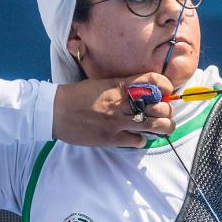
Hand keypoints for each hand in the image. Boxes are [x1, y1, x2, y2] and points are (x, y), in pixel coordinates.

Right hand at [53, 73, 175, 147]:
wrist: (54, 111)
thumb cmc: (79, 96)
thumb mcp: (103, 84)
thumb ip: (125, 87)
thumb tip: (147, 92)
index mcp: (120, 86)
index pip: (154, 80)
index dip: (166, 86)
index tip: (167, 91)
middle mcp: (122, 103)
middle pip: (161, 107)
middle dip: (167, 111)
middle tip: (162, 113)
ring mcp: (118, 122)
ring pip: (155, 126)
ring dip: (162, 127)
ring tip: (160, 126)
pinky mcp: (112, 138)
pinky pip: (138, 140)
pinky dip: (141, 139)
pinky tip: (135, 136)